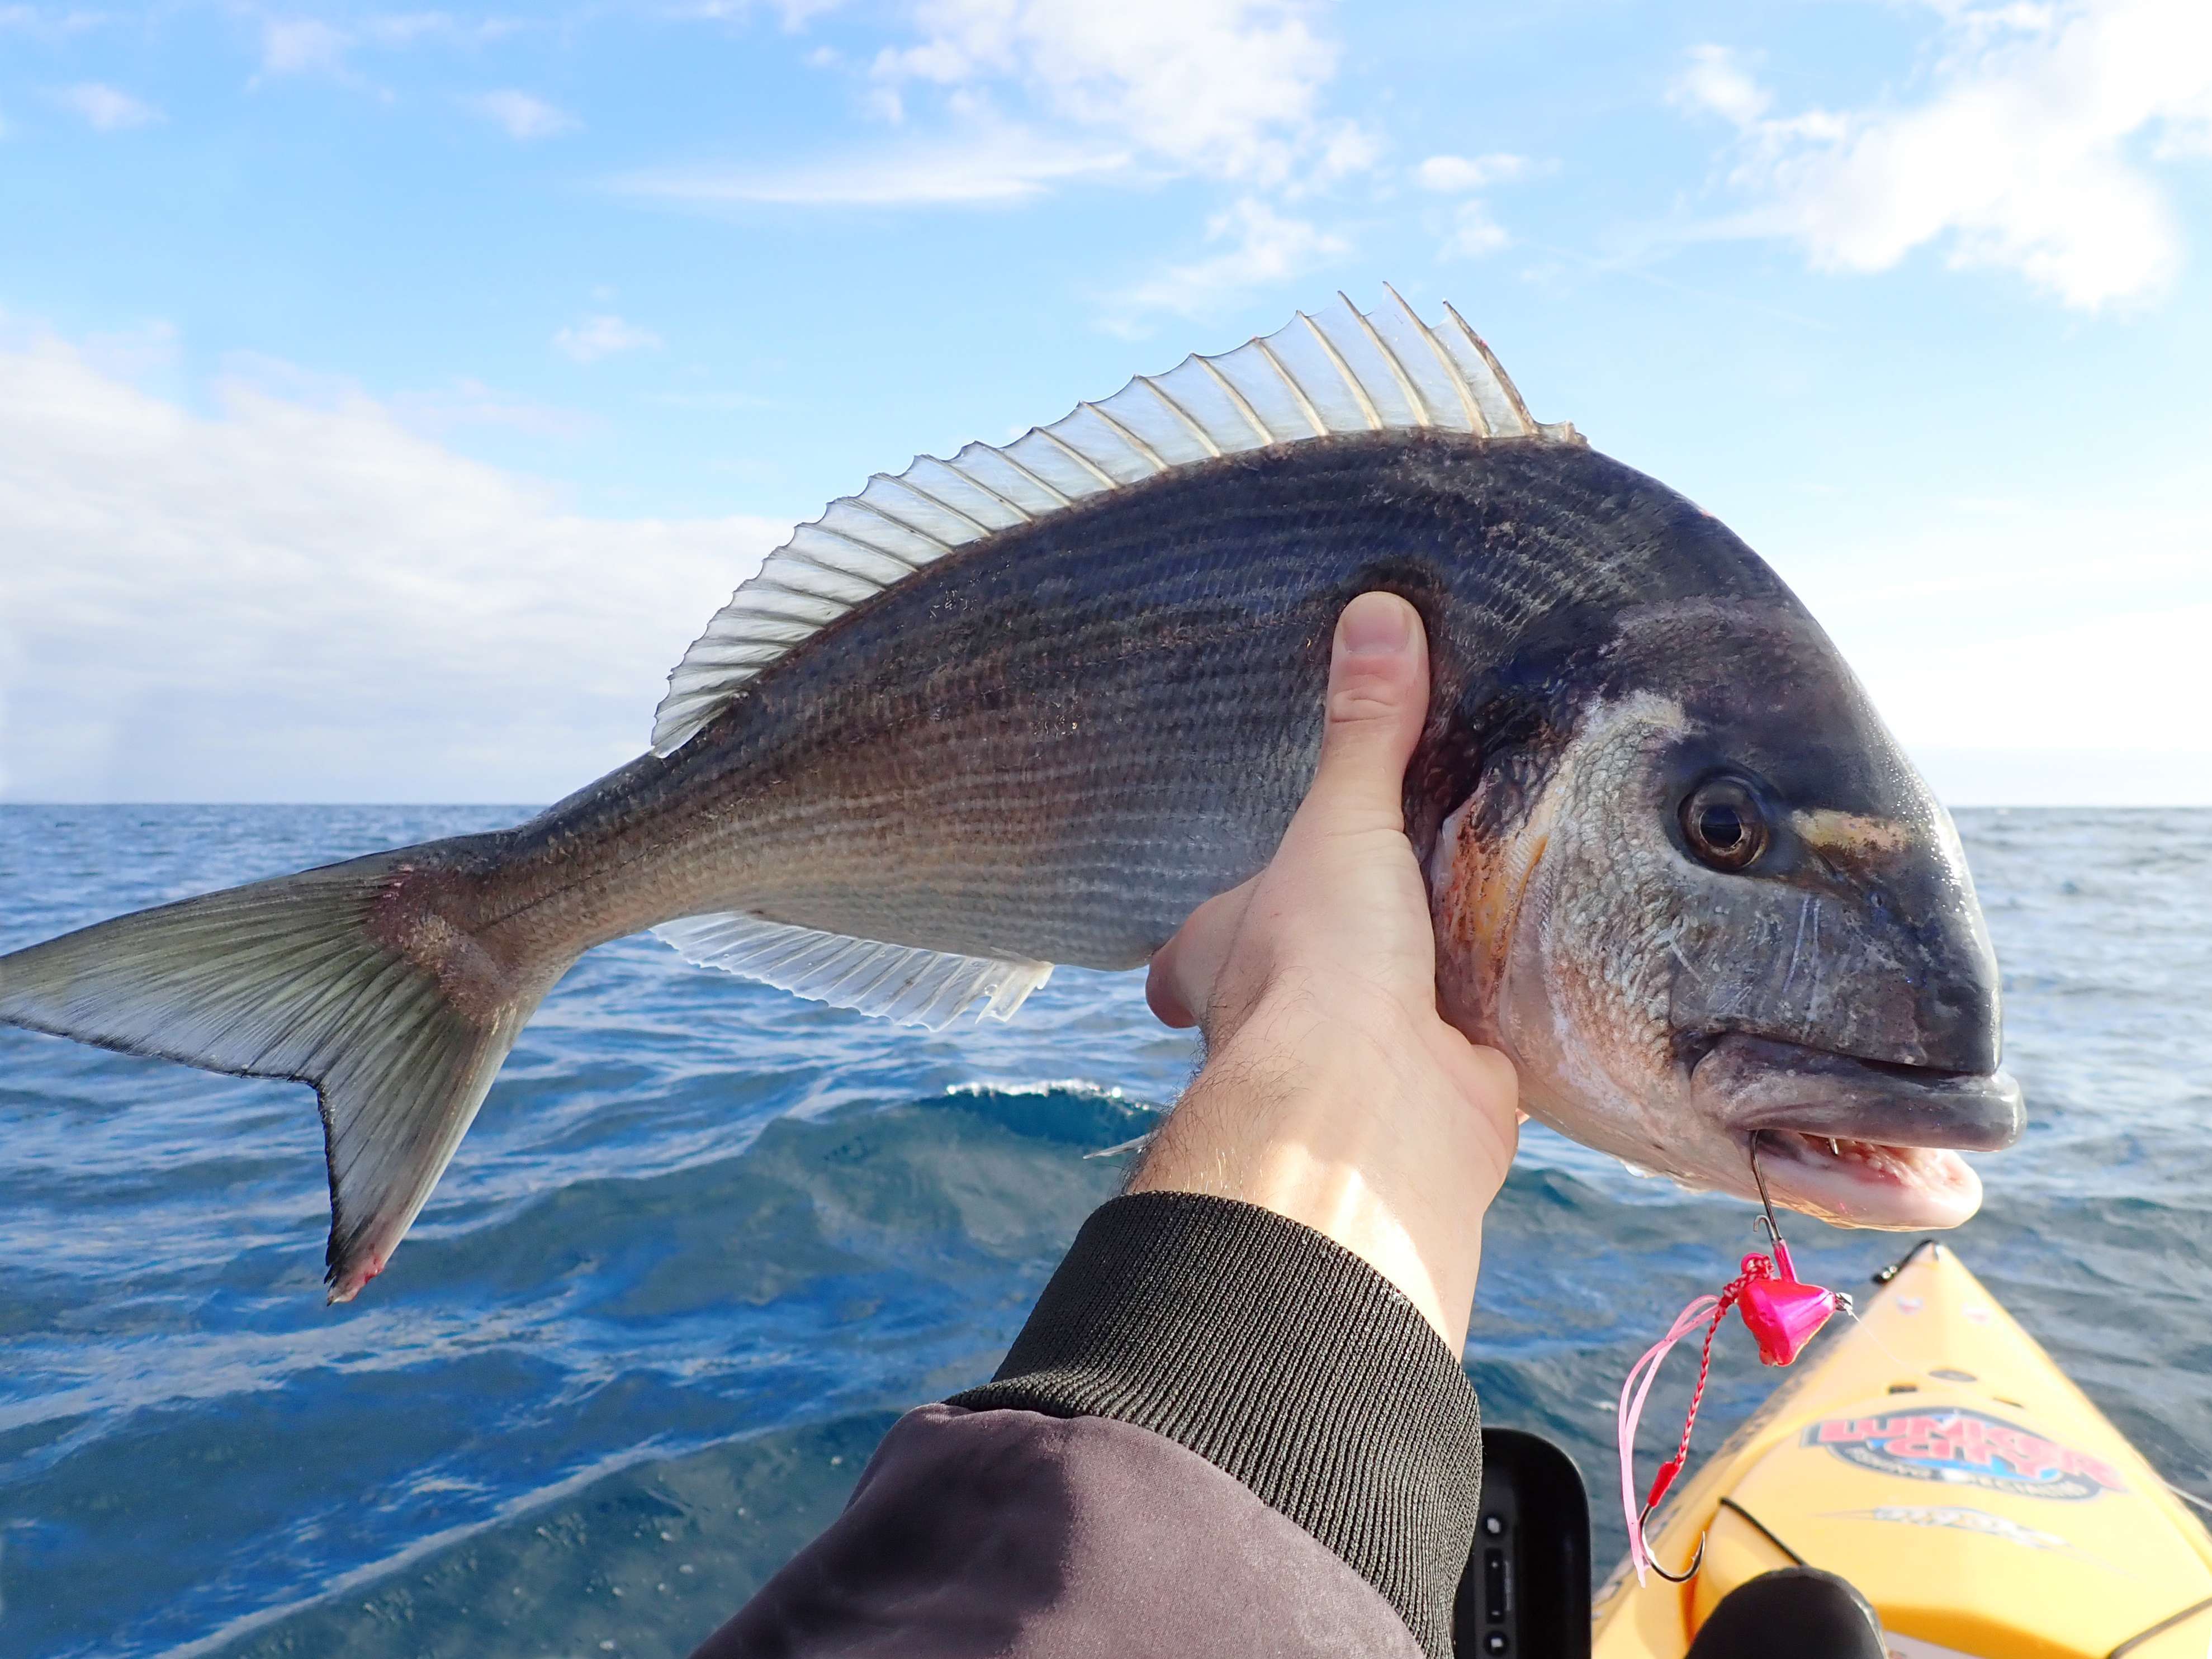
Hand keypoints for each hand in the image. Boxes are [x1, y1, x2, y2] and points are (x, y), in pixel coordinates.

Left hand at [1131, 591, 1519, 1354]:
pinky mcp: (1448, 1091)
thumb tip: (1376, 610)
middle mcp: (1282, 1016)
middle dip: (1332, 951)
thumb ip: (1364, 730)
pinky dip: (1500, 1020)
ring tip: (1476, 914)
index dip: (1204, 931)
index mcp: (1228, 955)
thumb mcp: (1340, 823)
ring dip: (1423, 982)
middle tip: (1379, 898)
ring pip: (1388, 1013)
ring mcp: (1364, 1060)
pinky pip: (1477, 1047)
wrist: (1374, 1109)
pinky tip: (1538, 978)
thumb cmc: (1319, 964)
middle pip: (1296, 977)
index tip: (1229, 908)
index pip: (1195, 943)